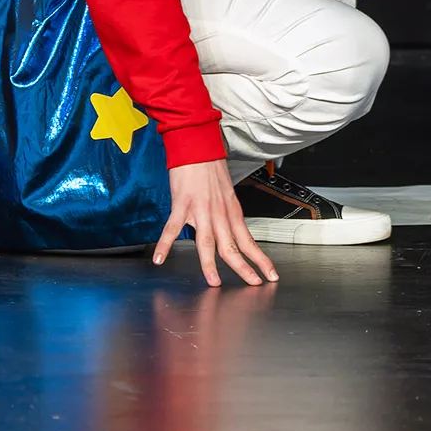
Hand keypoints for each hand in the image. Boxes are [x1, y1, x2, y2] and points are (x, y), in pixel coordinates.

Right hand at [153, 159, 278, 287]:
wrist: (198, 147)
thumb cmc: (211, 170)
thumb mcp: (226, 195)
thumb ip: (226, 216)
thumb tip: (229, 233)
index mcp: (232, 213)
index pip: (249, 241)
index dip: (260, 259)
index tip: (270, 275)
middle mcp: (220, 214)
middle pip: (233, 247)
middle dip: (244, 268)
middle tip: (253, 284)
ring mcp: (201, 210)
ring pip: (207, 243)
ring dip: (210, 265)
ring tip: (214, 283)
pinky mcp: (182, 204)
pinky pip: (172, 228)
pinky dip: (165, 244)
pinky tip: (160, 259)